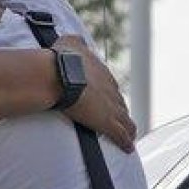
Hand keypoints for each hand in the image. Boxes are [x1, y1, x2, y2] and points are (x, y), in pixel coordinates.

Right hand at [54, 36, 135, 150]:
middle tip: (120, 118)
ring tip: (130, 135)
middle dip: (120, 110)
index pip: (109, 85)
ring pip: (125, 119)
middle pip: (120, 102)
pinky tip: (128, 148)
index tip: (108, 99)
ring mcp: (111, 106)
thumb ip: (75, 42)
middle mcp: (110, 89)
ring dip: (128, 128)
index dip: (109, 94)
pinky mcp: (107, 122)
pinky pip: (120, 134)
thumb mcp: (69, 42)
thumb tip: (77, 40)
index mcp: (100, 72)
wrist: (59, 75)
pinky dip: (125, 141)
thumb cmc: (60, 59)